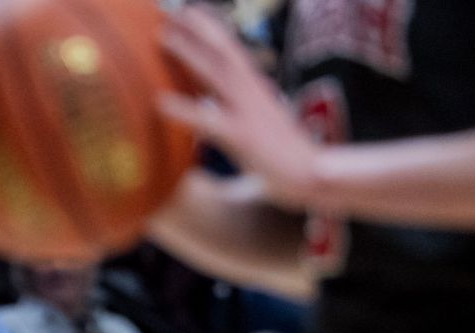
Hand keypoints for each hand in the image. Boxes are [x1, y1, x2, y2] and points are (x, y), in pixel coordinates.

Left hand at [158, 7, 320, 210]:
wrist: (315, 174)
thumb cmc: (287, 154)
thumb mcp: (265, 123)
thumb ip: (247, 109)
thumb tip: (230, 107)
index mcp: (257, 89)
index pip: (232, 51)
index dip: (211, 31)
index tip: (189, 12)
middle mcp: (253, 93)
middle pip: (223, 51)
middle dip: (198, 28)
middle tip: (170, 11)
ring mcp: (248, 112)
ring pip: (216, 74)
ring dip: (189, 53)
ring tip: (161, 37)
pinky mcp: (243, 137)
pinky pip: (209, 121)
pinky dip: (184, 110)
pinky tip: (160, 103)